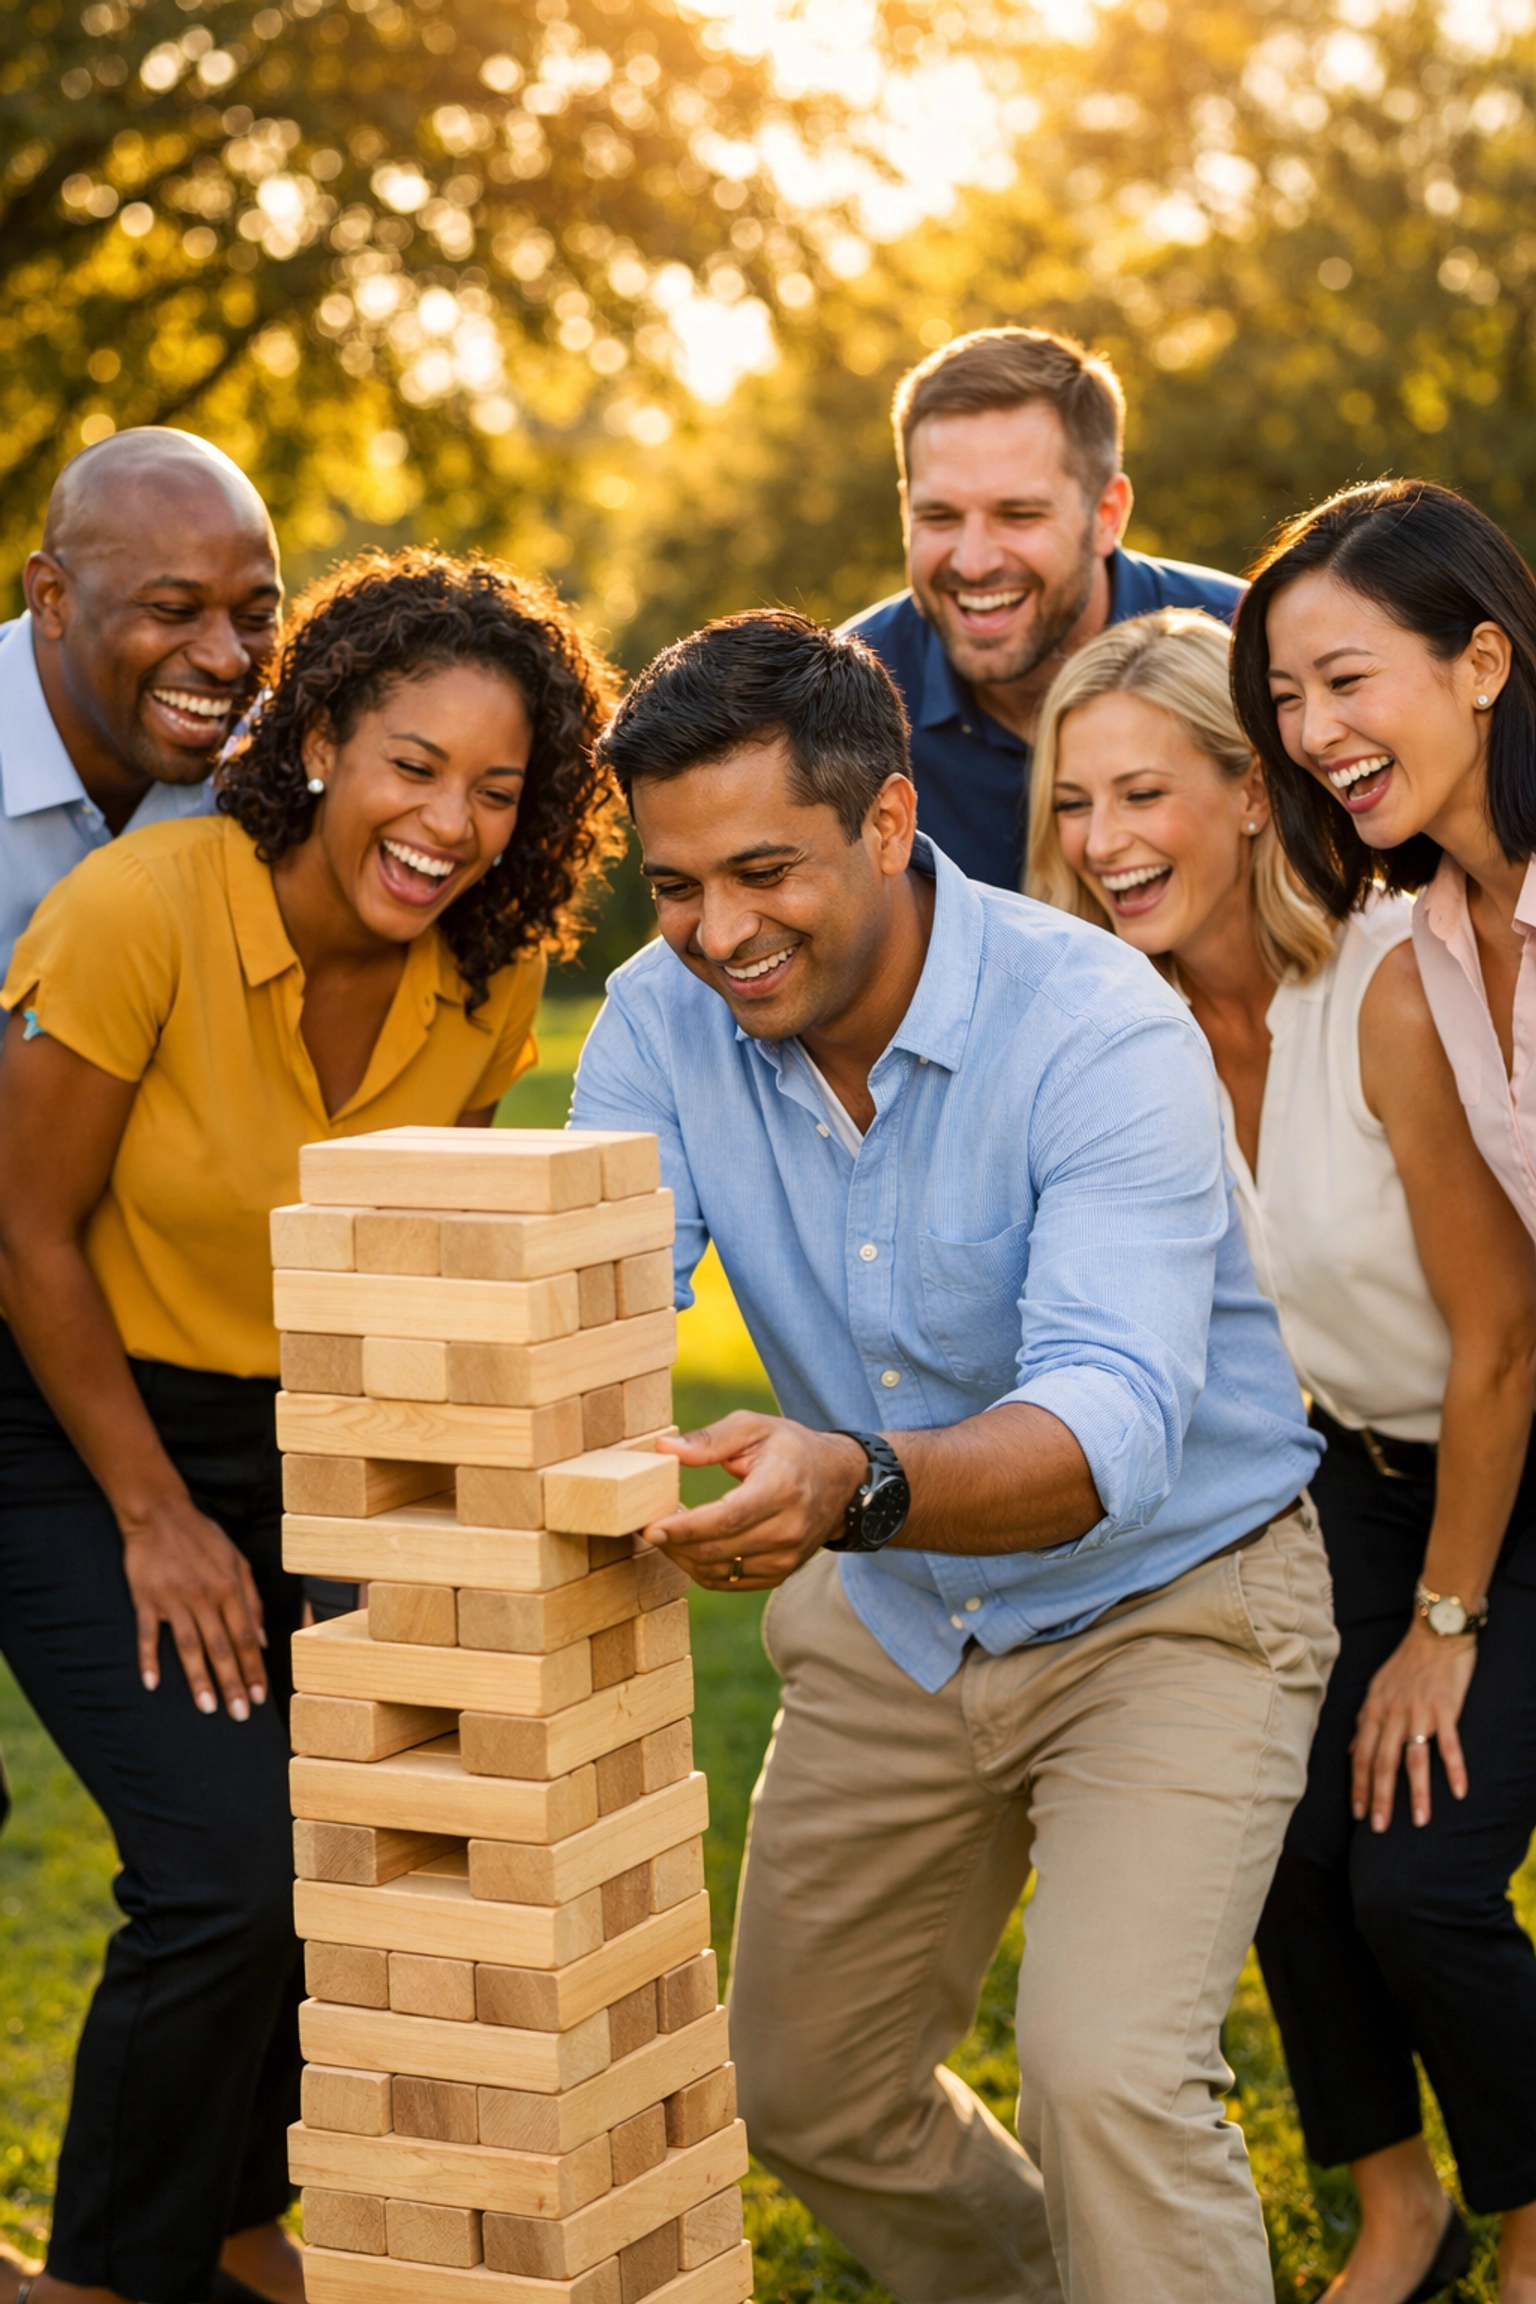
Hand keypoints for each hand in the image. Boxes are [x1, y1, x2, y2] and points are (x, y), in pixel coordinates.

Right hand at [121, 1493, 267, 1719]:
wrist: (160, 1515)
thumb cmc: (203, 1539)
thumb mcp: (237, 1561)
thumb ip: (251, 1600)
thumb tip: (263, 1640)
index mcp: (229, 1588)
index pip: (245, 1637)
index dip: (254, 1669)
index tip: (260, 1697)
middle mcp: (204, 1596)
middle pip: (221, 1647)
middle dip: (232, 1683)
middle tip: (239, 1714)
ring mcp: (173, 1599)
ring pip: (189, 1646)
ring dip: (199, 1679)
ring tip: (208, 1707)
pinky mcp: (146, 1599)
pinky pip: (147, 1635)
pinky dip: (148, 1659)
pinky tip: (152, 1684)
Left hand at [643, 1413, 867, 1590]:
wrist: (840, 1481)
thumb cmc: (790, 1449)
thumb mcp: (754, 1427)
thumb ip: (709, 1439)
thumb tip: (664, 1450)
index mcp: (782, 1487)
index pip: (727, 1518)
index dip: (686, 1528)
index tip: (651, 1527)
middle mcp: (789, 1528)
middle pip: (719, 1549)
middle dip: (675, 1544)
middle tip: (646, 1528)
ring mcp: (787, 1556)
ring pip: (720, 1571)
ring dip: (684, 1558)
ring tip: (664, 1536)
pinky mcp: (781, 1572)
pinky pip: (729, 1581)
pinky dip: (701, 1569)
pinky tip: (687, 1549)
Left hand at [1351, 1617, 1476, 1830]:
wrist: (1434, 1633)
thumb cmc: (1405, 1664)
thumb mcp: (1376, 1690)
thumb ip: (1364, 1722)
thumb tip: (1349, 1751)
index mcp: (1373, 1711)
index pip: (1360, 1756)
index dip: (1358, 1786)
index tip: (1358, 1814)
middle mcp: (1392, 1714)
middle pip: (1382, 1763)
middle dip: (1379, 1798)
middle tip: (1379, 1828)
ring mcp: (1419, 1712)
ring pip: (1414, 1759)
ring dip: (1416, 1792)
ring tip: (1419, 1821)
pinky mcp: (1445, 1708)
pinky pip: (1449, 1744)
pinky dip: (1454, 1768)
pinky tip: (1458, 1791)